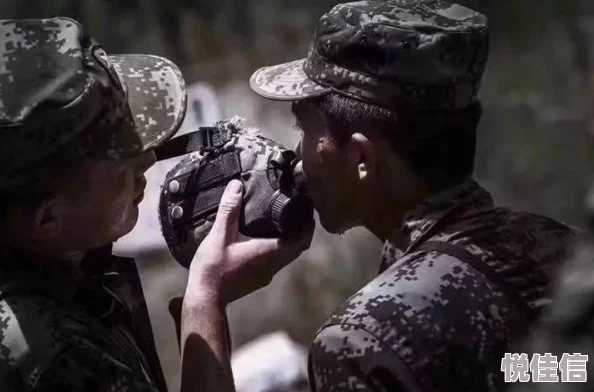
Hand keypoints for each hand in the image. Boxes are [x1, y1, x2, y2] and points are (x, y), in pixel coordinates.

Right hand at [185, 179, 313, 305]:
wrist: (205, 299)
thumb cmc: (213, 268)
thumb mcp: (218, 235)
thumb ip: (229, 210)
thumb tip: (237, 185)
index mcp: (270, 253)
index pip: (302, 239)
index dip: (308, 225)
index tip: (308, 209)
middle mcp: (274, 265)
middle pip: (298, 247)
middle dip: (302, 230)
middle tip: (298, 211)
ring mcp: (267, 274)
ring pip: (288, 255)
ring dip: (291, 240)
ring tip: (284, 221)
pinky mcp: (258, 279)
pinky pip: (277, 261)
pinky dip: (280, 248)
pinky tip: (266, 239)